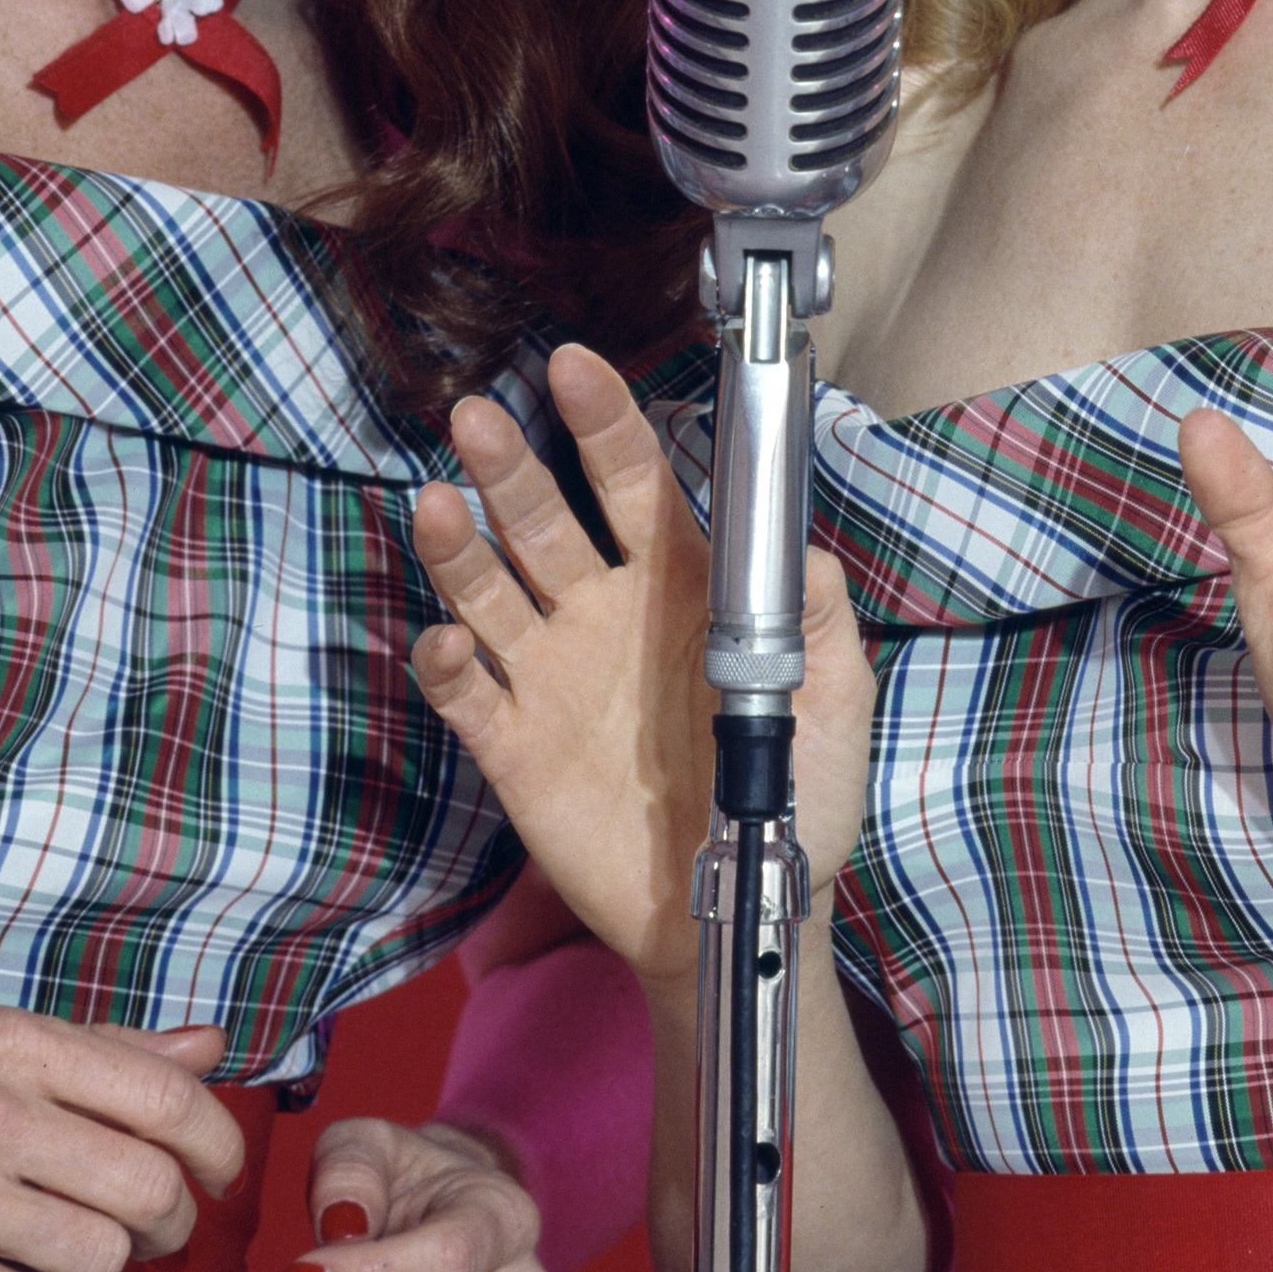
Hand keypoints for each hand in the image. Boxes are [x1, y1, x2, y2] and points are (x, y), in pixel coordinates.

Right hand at [0, 1009, 250, 1271]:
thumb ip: (102, 1051)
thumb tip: (211, 1050)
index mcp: (18, 1045)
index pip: (172, 1102)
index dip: (220, 1149)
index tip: (220, 1173)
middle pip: (151, 1192)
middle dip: (171, 1224)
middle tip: (149, 1229)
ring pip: (101, 1261)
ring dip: (100, 1269)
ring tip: (63, 1248)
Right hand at [409, 344, 876, 984]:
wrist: (744, 904)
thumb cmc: (797, 795)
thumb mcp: (835, 703)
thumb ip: (819, 621)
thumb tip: (804, 549)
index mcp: (679, 587)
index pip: (633, 485)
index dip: (605, 425)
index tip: (576, 368)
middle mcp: (603, 613)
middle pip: (543, 521)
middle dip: (511, 467)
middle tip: (479, 415)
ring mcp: (553, 675)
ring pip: (491, 591)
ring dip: (460, 548)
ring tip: (437, 505)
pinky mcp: (516, 745)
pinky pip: (468, 692)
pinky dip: (449, 662)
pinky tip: (451, 641)